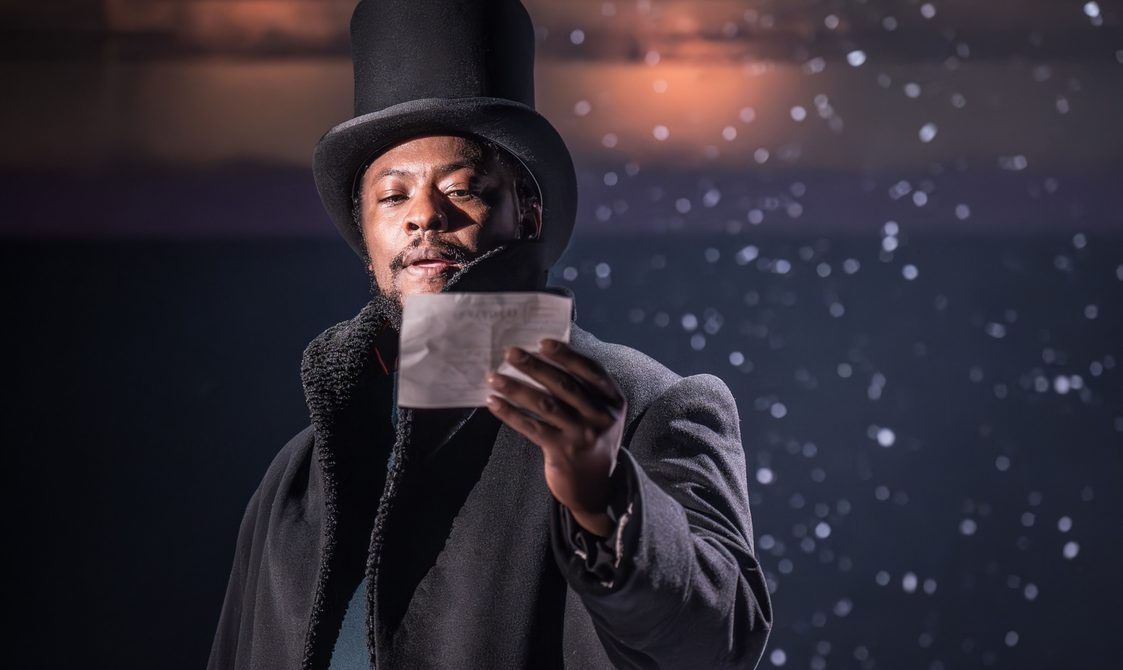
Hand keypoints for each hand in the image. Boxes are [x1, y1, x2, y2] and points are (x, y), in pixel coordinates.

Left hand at [485, 338, 626, 536]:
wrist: (595, 485)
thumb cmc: (590, 437)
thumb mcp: (599, 412)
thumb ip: (583, 389)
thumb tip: (543, 358)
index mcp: (613, 400)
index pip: (590, 371)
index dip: (567, 355)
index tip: (543, 342)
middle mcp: (601, 417)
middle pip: (564, 386)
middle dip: (535, 367)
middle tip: (511, 353)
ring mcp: (582, 435)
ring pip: (545, 406)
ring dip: (517, 389)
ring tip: (494, 377)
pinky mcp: (562, 452)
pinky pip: (532, 428)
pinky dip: (511, 414)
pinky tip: (494, 403)